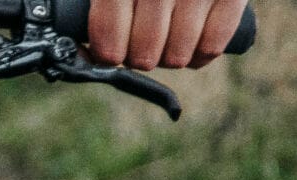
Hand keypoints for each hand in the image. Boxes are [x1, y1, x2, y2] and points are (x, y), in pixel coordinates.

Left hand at [87, 0, 249, 69]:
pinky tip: (194, 45)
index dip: (108, 53)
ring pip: (176, 56)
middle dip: (139, 57)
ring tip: (168, 41)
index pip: (110, 34)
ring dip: (169, 57)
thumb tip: (84, 54)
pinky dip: (201, 54)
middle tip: (141, 45)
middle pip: (144, 52)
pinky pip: (212, 45)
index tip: (110, 52)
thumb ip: (102, 4)